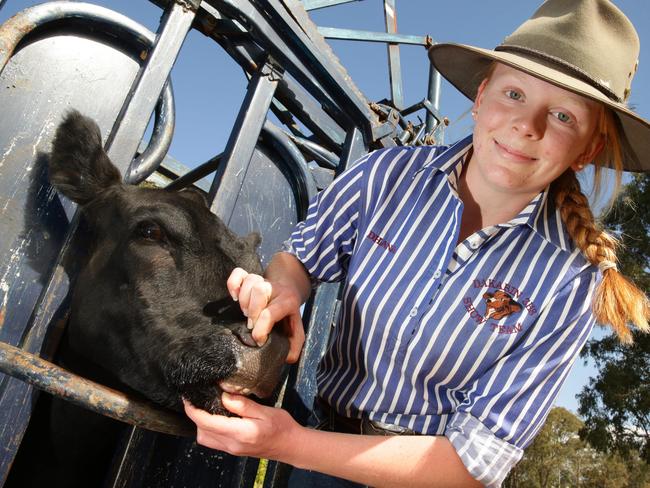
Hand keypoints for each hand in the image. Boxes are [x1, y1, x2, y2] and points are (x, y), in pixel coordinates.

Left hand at [184, 393, 298, 459]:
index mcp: (240, 433)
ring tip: (205, 406)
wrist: (291, 446)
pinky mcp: (234, 450)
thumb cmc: (282, 427)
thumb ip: (243, 405)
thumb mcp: (265, 411)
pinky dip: (209, 429)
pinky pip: (214, 441)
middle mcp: (232, 444)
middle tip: (196, 398)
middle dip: (195, 415)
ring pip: (206, 439)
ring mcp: (232, 449)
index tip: (187, 398)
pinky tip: (216, 417)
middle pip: (202, 432)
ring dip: (201, 424)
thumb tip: (223, 395)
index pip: (207, 423)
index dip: (193, 410)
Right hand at [227, 267, 304, 362]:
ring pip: (250, 281)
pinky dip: (233, 284)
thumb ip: (294, 346)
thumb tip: (286, 358)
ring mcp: (262, 281)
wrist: (289, 289)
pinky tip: (234, 297)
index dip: (260, 330)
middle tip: (252, 323)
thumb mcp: (296, 330)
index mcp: (288, 301)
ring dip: (244, 299)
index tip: (258, 340)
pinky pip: (238, 273)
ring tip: (246, 312)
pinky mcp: (250, 277)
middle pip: (259, 290)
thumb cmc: (288, 315)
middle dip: (252, 311)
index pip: (270, 313)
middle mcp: (275, 288)